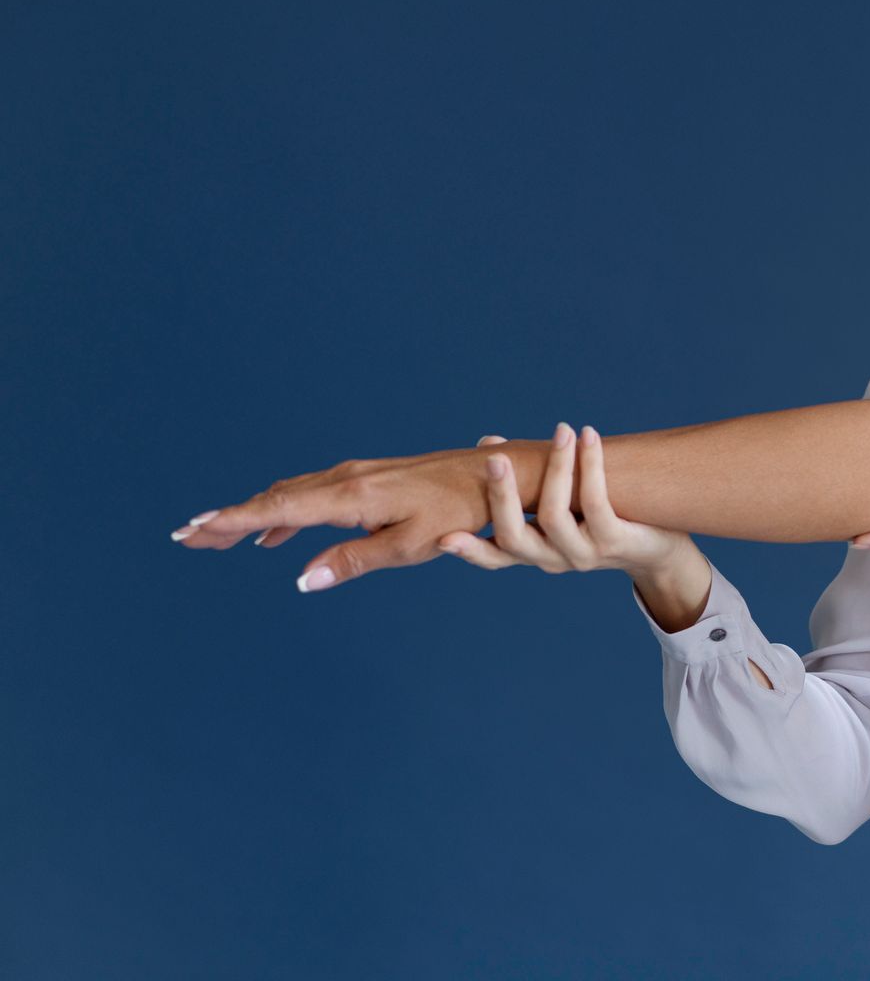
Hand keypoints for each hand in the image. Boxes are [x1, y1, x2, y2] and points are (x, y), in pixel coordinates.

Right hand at [172, 442, 515, 589]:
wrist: (496, 474)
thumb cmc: (459, 513)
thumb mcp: (410, 545)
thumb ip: (354, 561)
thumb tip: (303, 580)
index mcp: (351, 496)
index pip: (279, 510)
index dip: (234, 522)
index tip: (194, 529)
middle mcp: (346, 479)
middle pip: (274, 500)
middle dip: (230, 520)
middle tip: (187, 537)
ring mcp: (356, 475)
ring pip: (291, 495)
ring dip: (252, 515)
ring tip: (216, 537)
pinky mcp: (367, 478)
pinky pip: (312, 495)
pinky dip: (283, 512)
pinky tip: (274, 537)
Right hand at [439, 425, 695, 575]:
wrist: (659, 549)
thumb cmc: (601, 519)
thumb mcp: (561, 504)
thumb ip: (527, 482)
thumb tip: (488, 444)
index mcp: (536, 553)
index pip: (495, 556)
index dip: (470, 550)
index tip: (443, 538)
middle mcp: (554, 559)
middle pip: (515, 537)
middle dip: (503, 497)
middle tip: (495, 459)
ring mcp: (584, 554)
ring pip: (555, 515)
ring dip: (556, 469)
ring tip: (561, 430)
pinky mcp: (615, 541)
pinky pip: (595, 503)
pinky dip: (590, 467)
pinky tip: (588, 437)